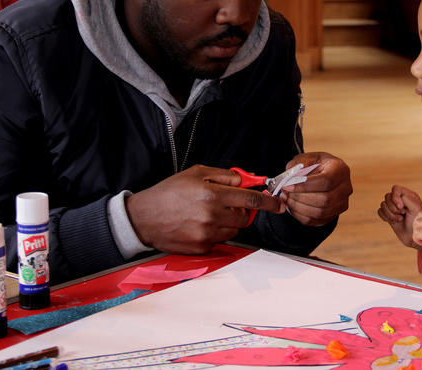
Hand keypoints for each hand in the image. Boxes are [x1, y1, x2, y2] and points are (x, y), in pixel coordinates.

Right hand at [126, 164, 284, 253]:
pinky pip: (220, 240)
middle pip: (245, 218)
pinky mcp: (201, 248)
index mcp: (212, 194)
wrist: (143, 218)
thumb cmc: (169, 192)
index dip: (269, 202)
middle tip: (228, 204)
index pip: (252, 200)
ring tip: (208, 214)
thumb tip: (246, 180)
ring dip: (229, 222)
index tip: (279, 204)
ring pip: (234, 230)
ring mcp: (207, 235)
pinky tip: (199, 225)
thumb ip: (224, 176)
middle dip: (242, 211)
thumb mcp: (196, 173)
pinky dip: (216, 233)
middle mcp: (212, 216)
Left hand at [279, 152, 351, 225]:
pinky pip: (316, 220)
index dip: (305, 185)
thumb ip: (298, 164)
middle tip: (285, 193)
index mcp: (340, 169)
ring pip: (320, 212)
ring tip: (287, 198)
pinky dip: (300, 215)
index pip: (326, 181)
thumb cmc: (316, 165)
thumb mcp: (307, 158)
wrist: (324, 174)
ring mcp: (342, 203)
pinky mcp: (334, 214)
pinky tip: (292, 206)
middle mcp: (345, 188)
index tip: (288, 185)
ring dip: (299, 207)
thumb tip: (290, 176)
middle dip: (300, 198)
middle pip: (325, 199)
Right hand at [377, 185, 421, 249]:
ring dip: (390, 214)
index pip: (395, 189)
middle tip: (403, 214)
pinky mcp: (388, 215)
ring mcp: (393, 207)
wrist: (414, 237)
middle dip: (393, 207)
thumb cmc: (418, 222)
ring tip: (400, 219)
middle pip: (387, 196)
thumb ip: (407, 199)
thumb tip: (397, 198)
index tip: (401, 207)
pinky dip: (385, 217)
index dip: (395, 197)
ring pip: (383, 204)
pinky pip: (380, 211)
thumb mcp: (416, 209)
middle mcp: (400, 200)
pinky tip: (393, 221)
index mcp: (408, 195)